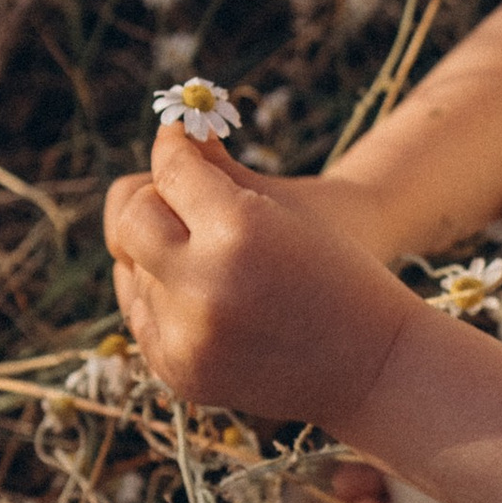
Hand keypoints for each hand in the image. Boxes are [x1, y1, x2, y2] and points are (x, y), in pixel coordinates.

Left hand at [104, 122, 411, 428]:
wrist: (372, 364)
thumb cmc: (338, 268)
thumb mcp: (285, 204)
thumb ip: (215, 163)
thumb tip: (168, 131)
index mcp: (239, 229)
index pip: (171, 171)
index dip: (171, 147)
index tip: (176, 142)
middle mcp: (204, 285)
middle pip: (131, 220)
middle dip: (152, 201)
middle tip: (179, 199)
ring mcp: (187, 336)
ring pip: (130, 269)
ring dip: (156, 254)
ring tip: (201, 253)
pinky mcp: (178, 371)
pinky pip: (138, 317)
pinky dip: (157, 297)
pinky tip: (193, 291)